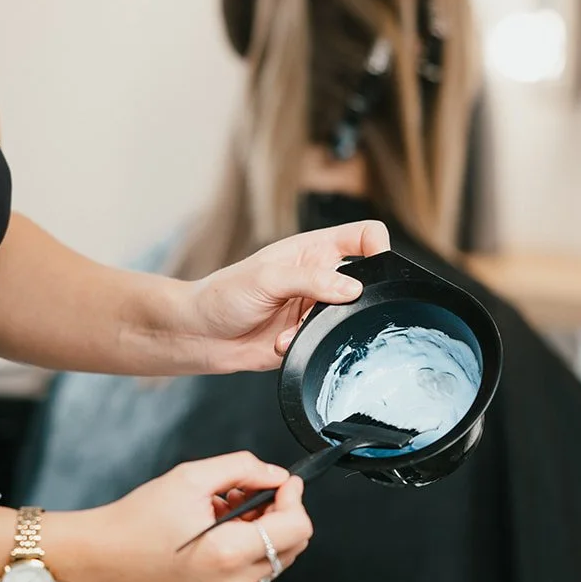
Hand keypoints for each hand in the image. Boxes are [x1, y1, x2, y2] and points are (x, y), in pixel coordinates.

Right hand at [54, 453, 311, 581]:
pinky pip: (249, 575)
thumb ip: (241, 468)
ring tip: (225, 509)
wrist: (98, 559)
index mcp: (228, 554)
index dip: (294, 498)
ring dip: (262, 531)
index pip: (296, 528)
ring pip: (272, 562)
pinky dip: (245, 550)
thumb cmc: (134, 521)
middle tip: (251, 491)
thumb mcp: (189, 478)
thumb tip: (275, 475)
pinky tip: (215, 531)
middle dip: (280, 514)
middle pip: (291, 548)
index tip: (283, 482)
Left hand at [186, 219, 390, 372]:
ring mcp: (315, 309)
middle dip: (348, 302)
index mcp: (315, 250)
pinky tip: (280, 342)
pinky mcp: (308, 337)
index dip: (379, 247)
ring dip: (319, 328)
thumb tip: (352, 288)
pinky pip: (325, 344)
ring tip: (288, 328)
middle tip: (322, 309)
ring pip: (346, 320)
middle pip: (364, 284)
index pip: (364, 236)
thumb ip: (311, 280)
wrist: (201, 333)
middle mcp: (320, 277)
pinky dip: (304, 345)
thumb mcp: (267, 277)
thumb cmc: (225, 294)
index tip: (378, 269)